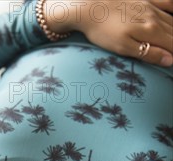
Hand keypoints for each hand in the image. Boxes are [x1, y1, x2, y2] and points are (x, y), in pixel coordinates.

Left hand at [44, 0, 172, 66]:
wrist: (90, 7)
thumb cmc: (103, 31)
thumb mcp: (123, 48)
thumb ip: (148, 54)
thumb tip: (169, 60)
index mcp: (150, 31)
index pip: (172, 45)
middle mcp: (154, 17)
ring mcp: (150, 6)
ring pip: (171, 20)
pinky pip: (166, 2)